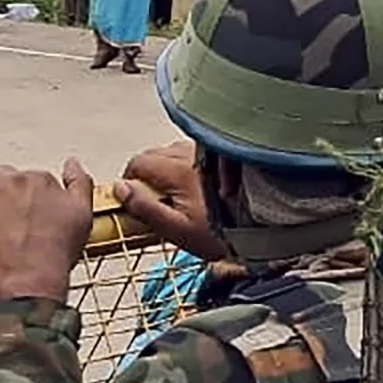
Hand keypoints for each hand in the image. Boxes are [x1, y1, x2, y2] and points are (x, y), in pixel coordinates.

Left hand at [0, 160, 95, 304]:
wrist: (28, 280)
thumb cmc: (52, 256)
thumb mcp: (83, 217)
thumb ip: (80, 184)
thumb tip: (73, 165)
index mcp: (43, 179)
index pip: (26, 177)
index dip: (21, 196)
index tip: (18, 212)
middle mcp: (16, 179)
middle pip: (1, 176)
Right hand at [112, 141, 225, 261]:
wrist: (262, 226)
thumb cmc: (220, 232)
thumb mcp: (176, 229)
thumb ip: (145, 208)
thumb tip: (121, 188)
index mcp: (180, 171)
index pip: (139, 162)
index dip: (129, 180)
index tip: (132, 198)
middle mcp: (194, 154)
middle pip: (155, 153)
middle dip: (146, 174)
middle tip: (152, 199)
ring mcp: (209, 153)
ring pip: (173, 150)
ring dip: (166, 167)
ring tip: (173, 194)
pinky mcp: (222, 156)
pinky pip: (193, 153)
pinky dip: (185, 164)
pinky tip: (193, 186)